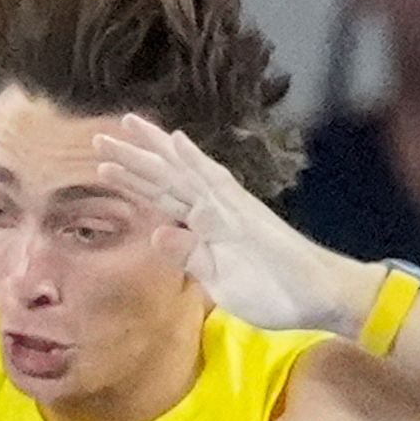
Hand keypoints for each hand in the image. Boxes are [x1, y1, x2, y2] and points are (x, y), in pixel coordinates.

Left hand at [90, 117, 370, 337]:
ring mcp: (231, 207)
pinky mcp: (246, 213)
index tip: (106, 162)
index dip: (136, 178)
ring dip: (156, 150)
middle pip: (168, 177)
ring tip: (128, 125)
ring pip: (184, 173)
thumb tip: (158, 234)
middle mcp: (216, 208)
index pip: (163, 196)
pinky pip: (215, 183)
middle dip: (136, 156)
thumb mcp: (220, 282)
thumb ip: (191, 258)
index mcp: (206, 226)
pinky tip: (174, 141)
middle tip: (100, 134)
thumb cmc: (274, 292)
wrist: (318, 295)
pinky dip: (193, 161)